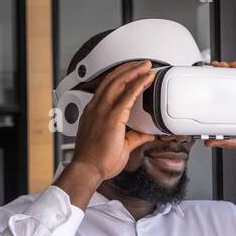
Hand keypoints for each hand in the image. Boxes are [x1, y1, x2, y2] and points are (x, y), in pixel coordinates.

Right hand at [66, 60, 156, 185]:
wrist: (88, 170)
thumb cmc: (97, 161)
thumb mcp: (119, 145)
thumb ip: (134, 137)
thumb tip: (147, 133)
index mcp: (93, 113)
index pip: (106, 88)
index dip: (119, 77)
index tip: (130, 72)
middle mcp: (96, 108)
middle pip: (112, 80)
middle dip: (128, 69)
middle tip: (142, 64)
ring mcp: (103, 111)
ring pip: (119, 82)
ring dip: (134, 72)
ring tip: (146, 67)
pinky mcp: (113, 117)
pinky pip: (127, 95)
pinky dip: (138, 84)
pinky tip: (146, 79)